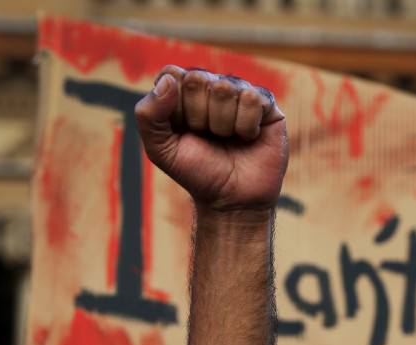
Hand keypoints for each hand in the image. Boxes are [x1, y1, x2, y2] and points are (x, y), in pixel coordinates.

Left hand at [135, 65, 287, 211]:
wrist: (232, 199)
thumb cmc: (197, 172)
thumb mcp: (160, 149)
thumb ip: (148, 114)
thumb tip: (169, 80)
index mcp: (184, 90)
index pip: (172, 75)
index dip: (176, 107)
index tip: (183, 131)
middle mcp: (212, 84)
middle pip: (198, 79)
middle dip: (199, 117)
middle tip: (208, 137)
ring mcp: (240, 91)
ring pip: (225, 88)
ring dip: (223, 125)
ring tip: (228, 140)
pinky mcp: (267, 103)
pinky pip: (252, 98)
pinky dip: (246, 127)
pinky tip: (248, 138)